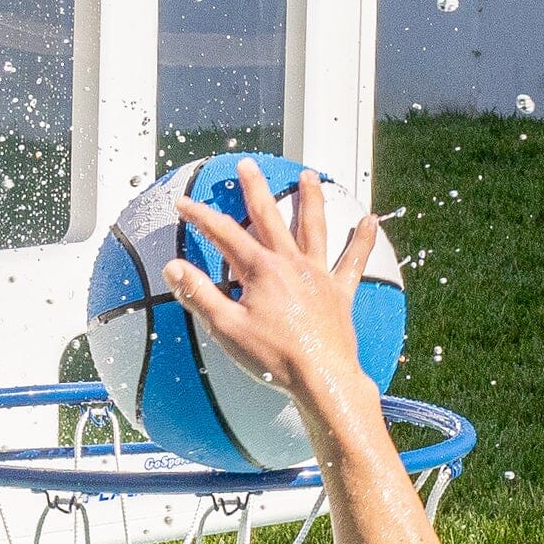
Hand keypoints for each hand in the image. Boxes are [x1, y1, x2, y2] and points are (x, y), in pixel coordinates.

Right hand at [166, 160, 385, 434]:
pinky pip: (354, 261)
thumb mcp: (226, 328)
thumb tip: (173, 268)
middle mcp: (290, 263)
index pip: (223, 234)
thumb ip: (199, 294)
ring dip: (310, 198)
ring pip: (314, 227)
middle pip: (269, 216)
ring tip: (309, 175)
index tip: (184, 203)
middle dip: (255, 188)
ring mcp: (318, 275)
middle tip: (247, 165)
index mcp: (260, 270)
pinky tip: (371, 221)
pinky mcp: (340, 292)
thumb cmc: (273, 357)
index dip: (200, 216)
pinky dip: (363, 240)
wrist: (322, 377)